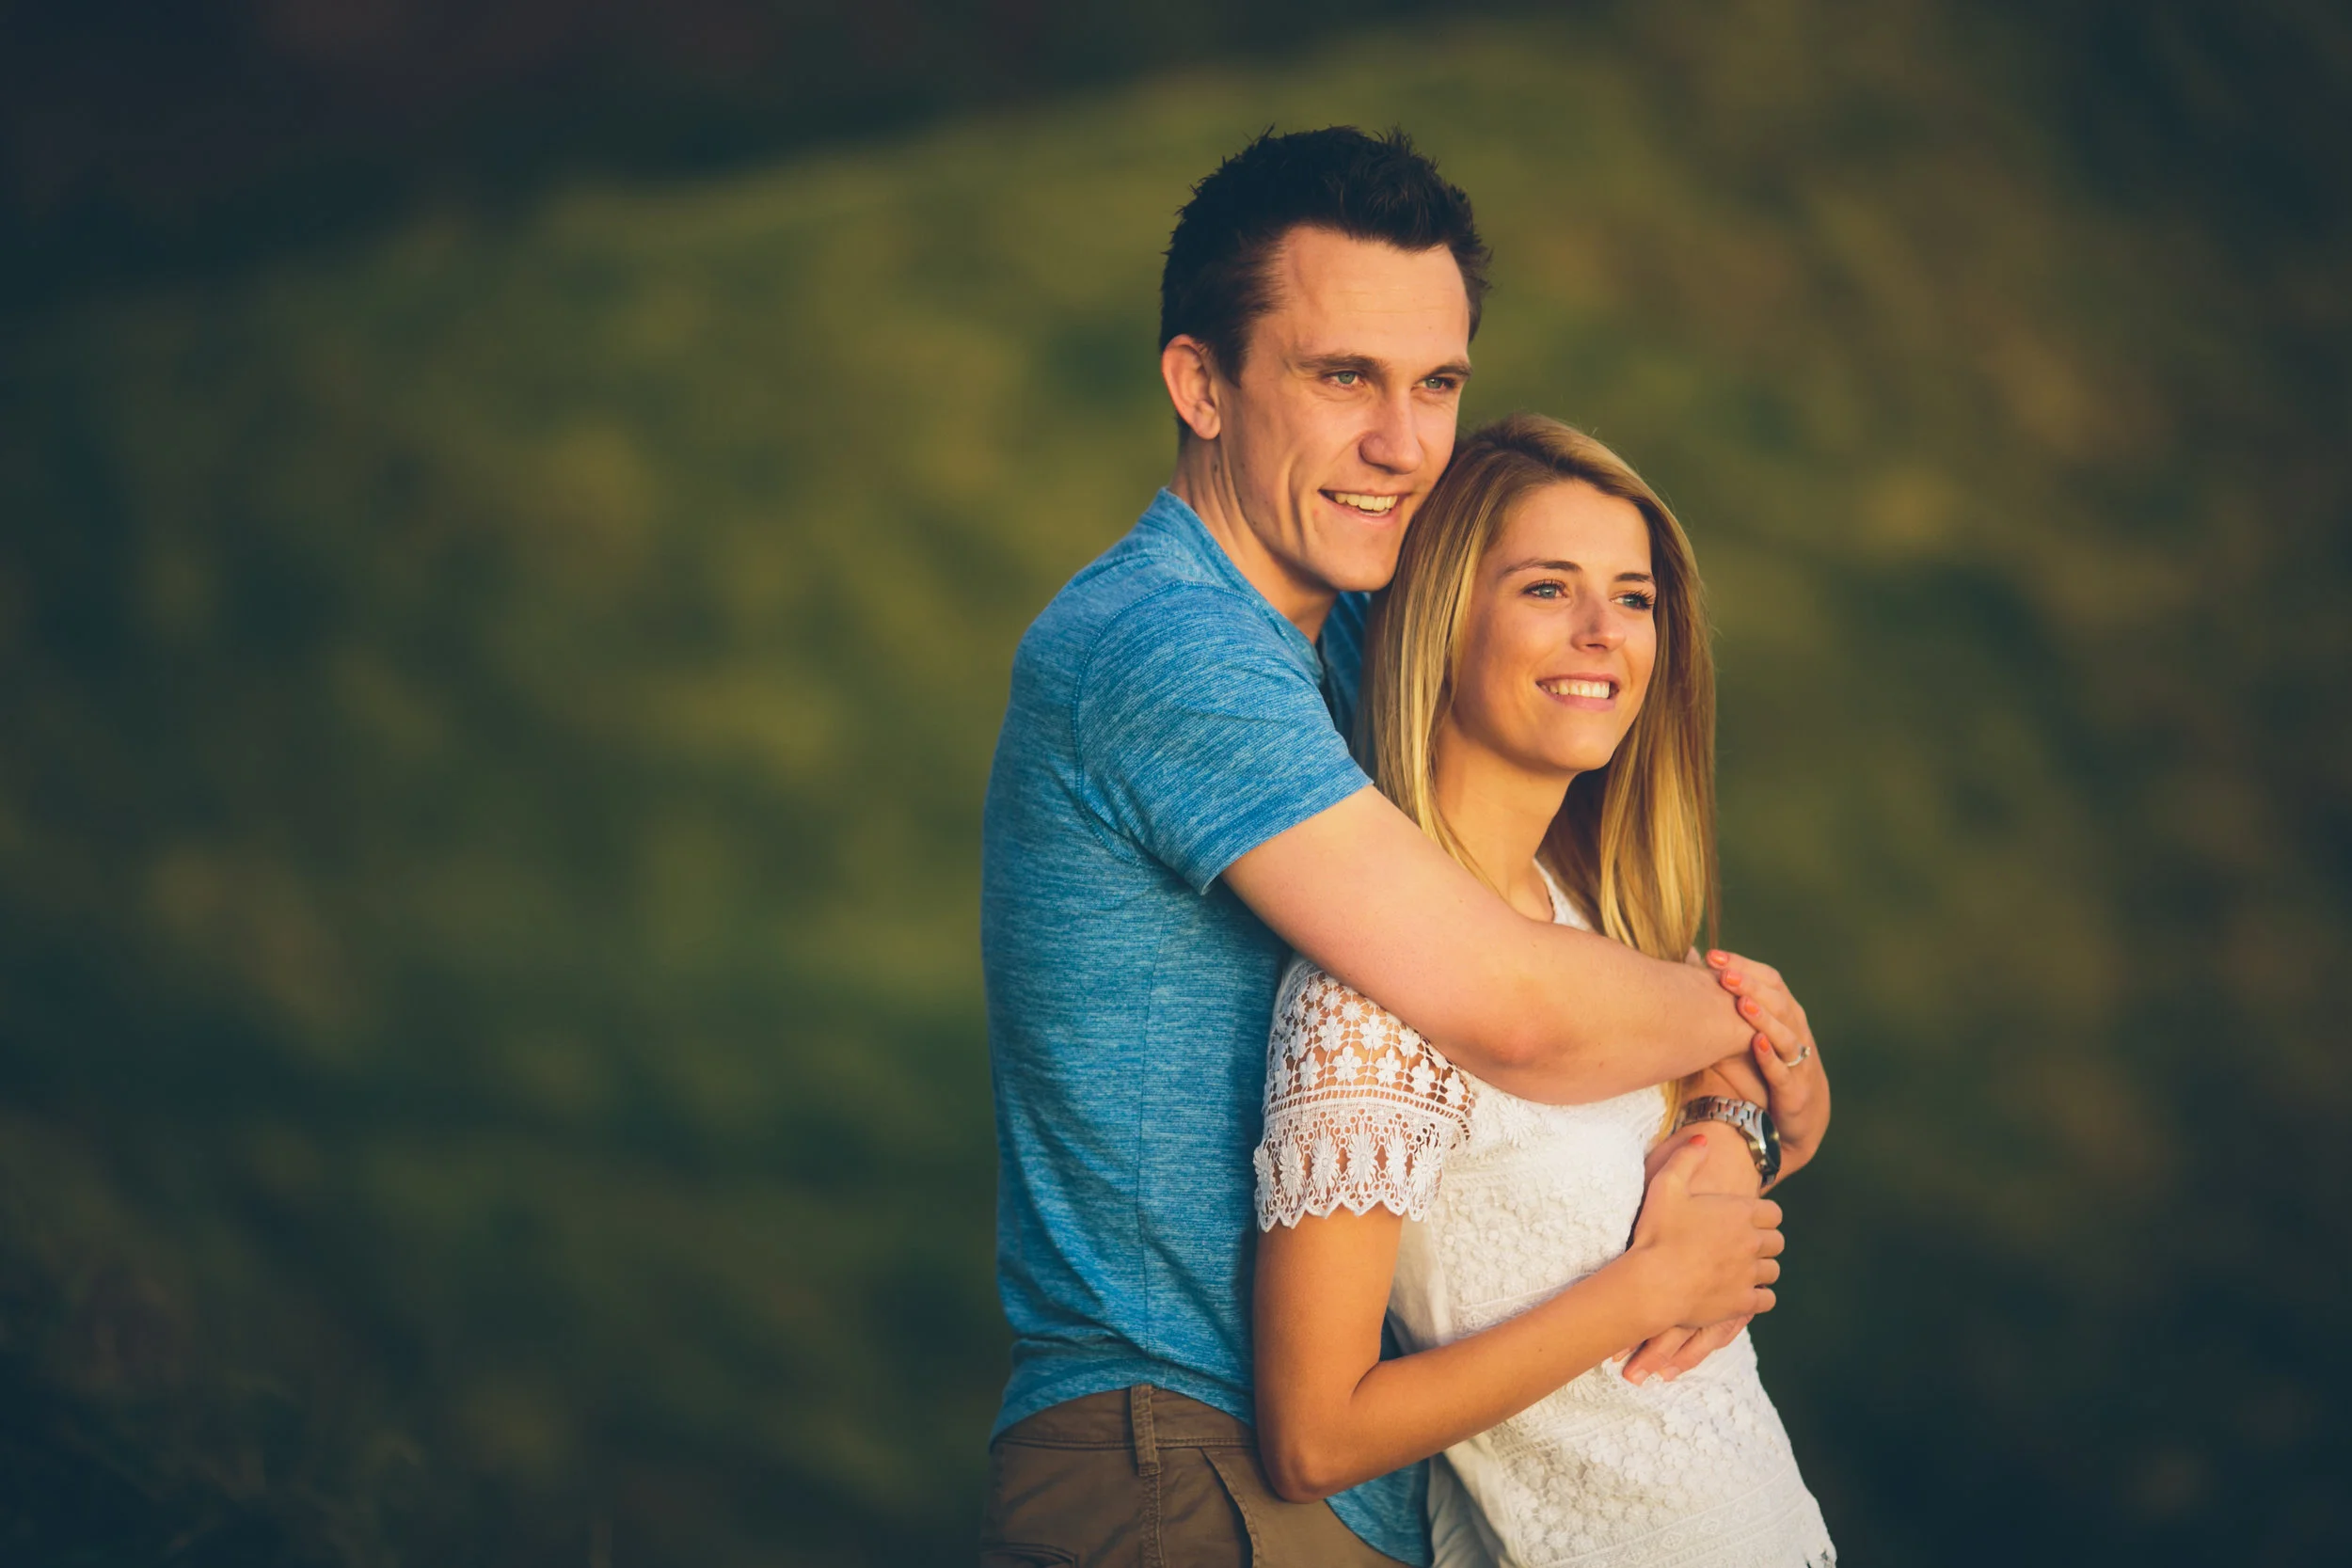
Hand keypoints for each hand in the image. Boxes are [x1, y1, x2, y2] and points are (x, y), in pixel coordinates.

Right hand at [1620, 1121, 1764, 1382]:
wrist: (1653, 1282)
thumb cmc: (1656, 1233)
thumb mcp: (1665, 1185)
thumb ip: (1686, 1158)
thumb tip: (1704, 1139)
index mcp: (1740, 1213)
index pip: (1774, 1213)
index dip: (1762, 1215)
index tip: (1747, 1220)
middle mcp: (1752, 1242)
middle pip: (1777, 1242)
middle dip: (1764, 1241)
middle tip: (1743, 1244)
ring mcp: (1750, 1274)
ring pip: (1773, 1271)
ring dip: (1761, 1268)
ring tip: (1742, 1269)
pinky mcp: (1743, 1302)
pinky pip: (1767, 1299)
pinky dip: (1759, 1296)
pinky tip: (1744, 1292)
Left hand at [1704, 951, 1830, 1177]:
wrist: (1798, 1118)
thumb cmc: (1766, 1066)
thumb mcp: (1744, 1031)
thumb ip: (1722, 999)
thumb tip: (1687, 958)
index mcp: (1785, 1012)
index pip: (1769, 979)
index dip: (1743, 966)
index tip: (1712, 955)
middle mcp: (1795, 1030)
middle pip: (1777, 1000)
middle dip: (1750, 985)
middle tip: (1722, 973)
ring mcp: (1798, 1060)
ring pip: (1784, 1033)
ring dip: (1763, 1017)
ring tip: (1741, 1003)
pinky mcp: (1795, 1089)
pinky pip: (1783, 1070)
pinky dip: (1771, 1057)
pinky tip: (1756, 1044)